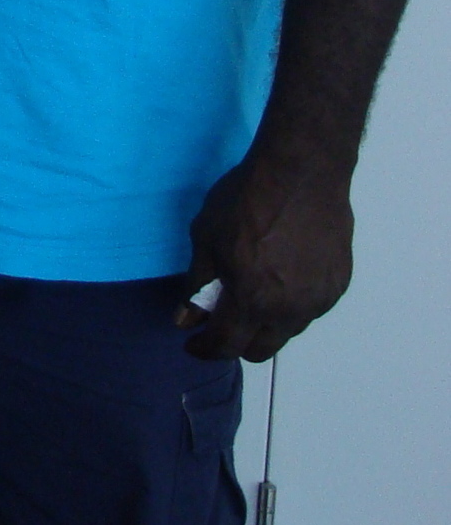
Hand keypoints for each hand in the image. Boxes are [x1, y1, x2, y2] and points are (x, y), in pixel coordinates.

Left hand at [177, 151, 355, 360]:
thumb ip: (197, 284)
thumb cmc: (247, 200)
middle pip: (260, 349)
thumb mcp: (206, 238)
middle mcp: (289, 310)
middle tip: (218, 323)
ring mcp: (318, 300)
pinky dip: (289, 305)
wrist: (302, 175)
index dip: (204, 349)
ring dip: (264, 324)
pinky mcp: (337, 285)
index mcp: (252, 300)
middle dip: (235, 343)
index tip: (192, 343)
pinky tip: (279, 278)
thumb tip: (186, 319)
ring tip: (249, 294)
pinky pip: (309, 309)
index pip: (226, 345)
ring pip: (286, 331)